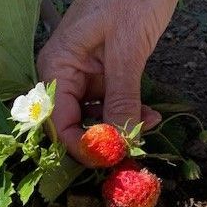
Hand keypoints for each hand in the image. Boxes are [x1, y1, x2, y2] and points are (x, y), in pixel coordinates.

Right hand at [37, 0, 177, 165]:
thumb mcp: (128, 48)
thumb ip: (121, 97)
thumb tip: (118, 140)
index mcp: (58, 66)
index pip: (57, 122)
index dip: (81, 145)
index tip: (111, 157)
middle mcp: (65, 75)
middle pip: (74, 125)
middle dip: (103, 139)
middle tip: (133, 146)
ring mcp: (85, 76)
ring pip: (95, 118)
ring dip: (120, 128)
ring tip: (149, 124)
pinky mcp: (104, 75)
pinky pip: (111, 105)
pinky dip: (128, 113)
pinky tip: (148, 115)